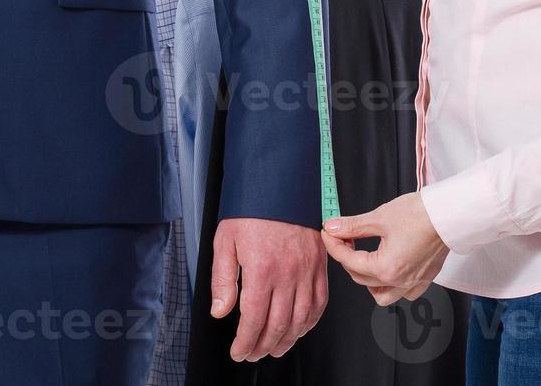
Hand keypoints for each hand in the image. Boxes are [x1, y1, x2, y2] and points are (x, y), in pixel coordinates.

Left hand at [210, 216, 327, 360]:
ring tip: (273, 349)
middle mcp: (288, 274)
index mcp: (262, 270)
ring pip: (300, 320)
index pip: (253, 320)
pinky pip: (320, 304)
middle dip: (263, 347)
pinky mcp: (320, 267)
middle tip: (252, 354)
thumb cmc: (252, 211)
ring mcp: (307, 271)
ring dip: (286, 341)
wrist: (280, 186)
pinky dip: (309, 323)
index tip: (238, 351)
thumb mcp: (224, 241)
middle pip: (278, 325)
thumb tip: (220, 310)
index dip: (245, 342)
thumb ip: (222, 279)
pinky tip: (298, 329)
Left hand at [322, 193, 449, 306]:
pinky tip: (388, 269)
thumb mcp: (379, 217)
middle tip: (344, 238)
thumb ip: (352, 226)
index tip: (328, 232)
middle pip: (361, 278)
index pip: (349, 261)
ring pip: (382, 295)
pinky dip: (392, 286)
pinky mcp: (425, 278)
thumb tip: (333, 227)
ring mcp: (414, 282)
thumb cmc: (420, 215)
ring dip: (368, 281)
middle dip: (347, 258)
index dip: (333, 245)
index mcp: (386, 268)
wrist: (449, 214)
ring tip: (363, 259)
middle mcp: (400, 281)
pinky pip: (404, 294)